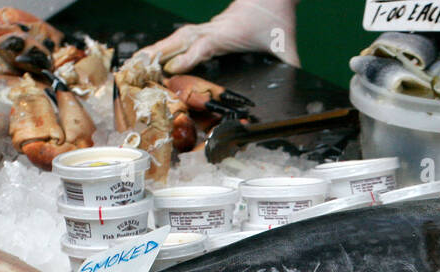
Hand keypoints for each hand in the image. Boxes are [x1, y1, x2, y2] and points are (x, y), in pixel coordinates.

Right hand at [132, 0, 299, 73]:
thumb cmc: (276, 17)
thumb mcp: (286, 46)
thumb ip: (291, 65)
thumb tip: (300, 86)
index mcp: (228, 33)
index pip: (203, 45)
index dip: (188, 57)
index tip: (172, 68)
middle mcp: (213, 29)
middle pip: (181, 40)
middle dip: (159, 54)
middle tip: (140, 68)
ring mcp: (209, 28)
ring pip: (178, 37)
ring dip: (157, 49)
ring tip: (138, 63)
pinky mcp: (208, 29)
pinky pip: (184, 37)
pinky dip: (167, 46)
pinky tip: (155, 56)